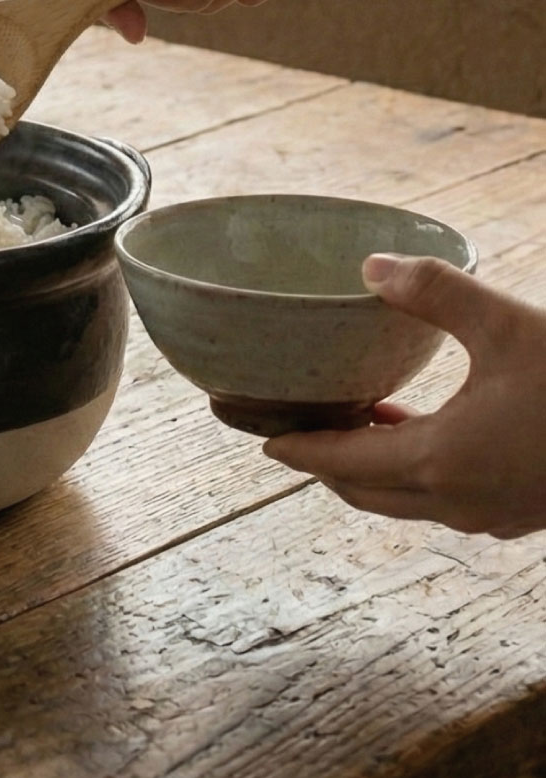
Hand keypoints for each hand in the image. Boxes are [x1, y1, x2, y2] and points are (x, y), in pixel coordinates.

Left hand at [264, 253, 545, 539]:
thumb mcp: (509, 326)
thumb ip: (435, 293)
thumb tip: (370, 265)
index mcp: (439, 461)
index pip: (338, 462)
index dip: (295, 449)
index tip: (257, 438)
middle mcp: (457, 499)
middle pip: (361, 490)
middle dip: (321, 461)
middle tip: (290, 429)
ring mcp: (492, 513)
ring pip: (403, 498)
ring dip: (366, 466)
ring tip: (348, 418)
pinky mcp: (521, 509)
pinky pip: (442, 496)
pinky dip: (411, 469)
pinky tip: (416, 425)